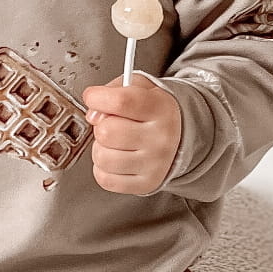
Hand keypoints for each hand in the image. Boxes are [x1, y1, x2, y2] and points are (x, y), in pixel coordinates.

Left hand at [80, 79, 183, 195]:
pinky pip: (105, 179)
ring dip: (101, 148)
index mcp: (161, 108)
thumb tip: (93, 114)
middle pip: (107, 131)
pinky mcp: (146, 184)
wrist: (179, 136)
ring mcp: (155, 164)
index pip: (121, 102)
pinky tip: (118, 157)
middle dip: (101, 124)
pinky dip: (104, 168)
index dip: (97, 97)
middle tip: (113, 123)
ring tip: (116, 142)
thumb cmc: (153, 111)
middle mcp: (162, 138)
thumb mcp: (139, 86)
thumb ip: (113, 90)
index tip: (93, 96)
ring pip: (102, 157)